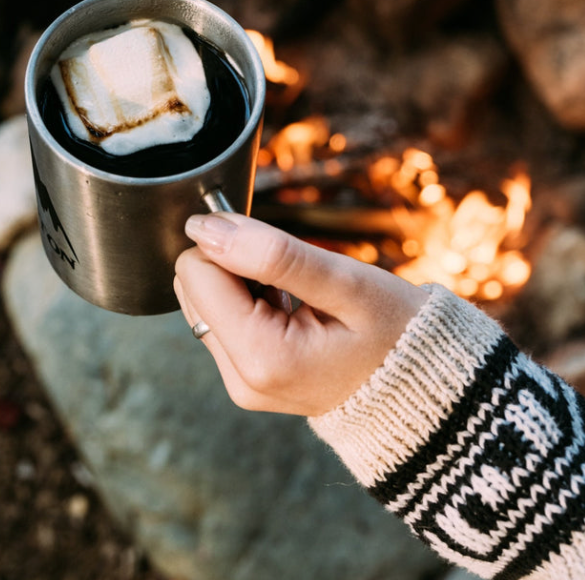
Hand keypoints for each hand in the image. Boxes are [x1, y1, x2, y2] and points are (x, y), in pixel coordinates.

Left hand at [173, 213, 426, 416]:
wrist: (421, 386)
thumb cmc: (396, 332)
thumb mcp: (345, 283)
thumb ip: (272, 254)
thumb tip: (204, 228)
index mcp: (262, 358)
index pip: (196, 272)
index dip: (231, 244)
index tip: (276, 248)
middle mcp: (241, 380)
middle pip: (194, 288)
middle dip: (235, 266)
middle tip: (293, 276)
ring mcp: (242, 384)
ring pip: (203, 304)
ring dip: (242, 285)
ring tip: (296, 296)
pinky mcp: (246, 379)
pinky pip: (222, 323)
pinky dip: (249, 304)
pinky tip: (291, 310)